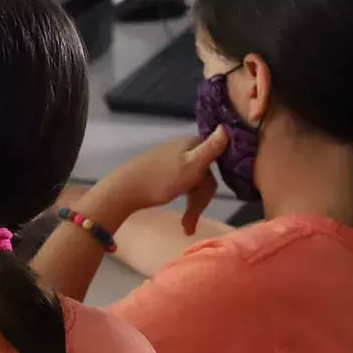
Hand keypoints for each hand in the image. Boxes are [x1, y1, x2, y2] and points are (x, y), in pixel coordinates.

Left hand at [84, 131, 227, 234]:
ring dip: (192, 206)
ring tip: (186, 227)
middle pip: (204, 175)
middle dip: (200, 200)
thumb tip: (227, 126)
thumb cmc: (161, 179)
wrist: (125, 190)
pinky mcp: (162, 170)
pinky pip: (181, 184)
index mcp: (192, 143)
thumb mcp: (192, 165)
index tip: (209, 200)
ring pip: (193, 182)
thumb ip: (211, 148)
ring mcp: (171, 159)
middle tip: (191, 223)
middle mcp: (183, 148)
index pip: (217, 161)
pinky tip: (182, 216)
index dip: (214, 182)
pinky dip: (183, 200)